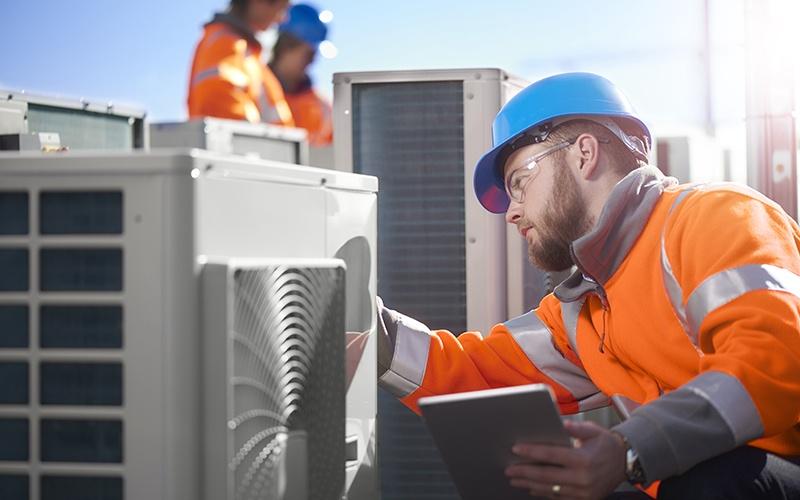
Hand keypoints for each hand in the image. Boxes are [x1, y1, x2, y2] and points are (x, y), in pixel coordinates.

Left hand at [505, 420, 626, 498]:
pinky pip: (559, 497)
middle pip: (546, 475)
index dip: (531, 452)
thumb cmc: (606, 444)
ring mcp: (583, 492)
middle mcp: (582, 478)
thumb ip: (576, 428)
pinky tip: (532, 488)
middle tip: (508, 469)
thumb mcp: (593, 431)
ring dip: (530, 484)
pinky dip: (544, 492)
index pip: (551, 455)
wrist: (625, 463)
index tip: (515, 449)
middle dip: (524, 472)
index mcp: (583, 459)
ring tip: (515, 479)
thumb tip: (560, 423)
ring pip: (550, 489)